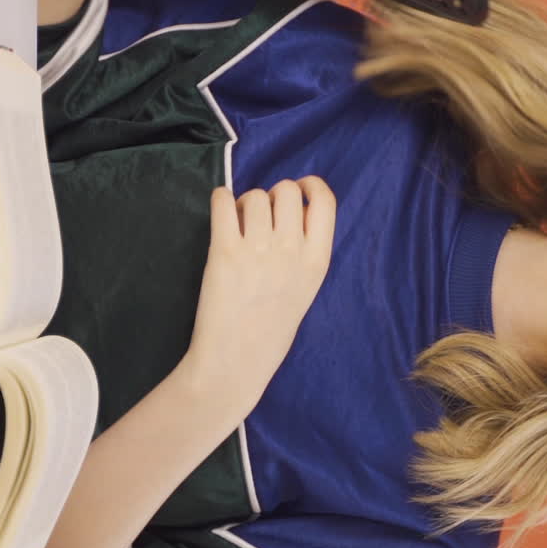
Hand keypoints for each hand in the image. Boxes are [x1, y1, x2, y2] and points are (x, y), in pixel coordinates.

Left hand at [179, 178, 335, 406]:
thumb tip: (293, 209)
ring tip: (239, 226)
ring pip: (255, 195)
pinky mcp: (224, 252)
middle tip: (262, 217)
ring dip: (245, 203)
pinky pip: (224, 202)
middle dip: (273, 196)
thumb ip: (305, 250)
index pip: (325, 201)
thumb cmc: (271, 328)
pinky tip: (221, 213)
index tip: (297, 191)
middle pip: (287, 190)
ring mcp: (258, 250)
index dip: (309, 186)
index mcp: (318, 261)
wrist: (236, 361)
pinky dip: (221, 200)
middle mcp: (291, 251)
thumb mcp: (306, 289)